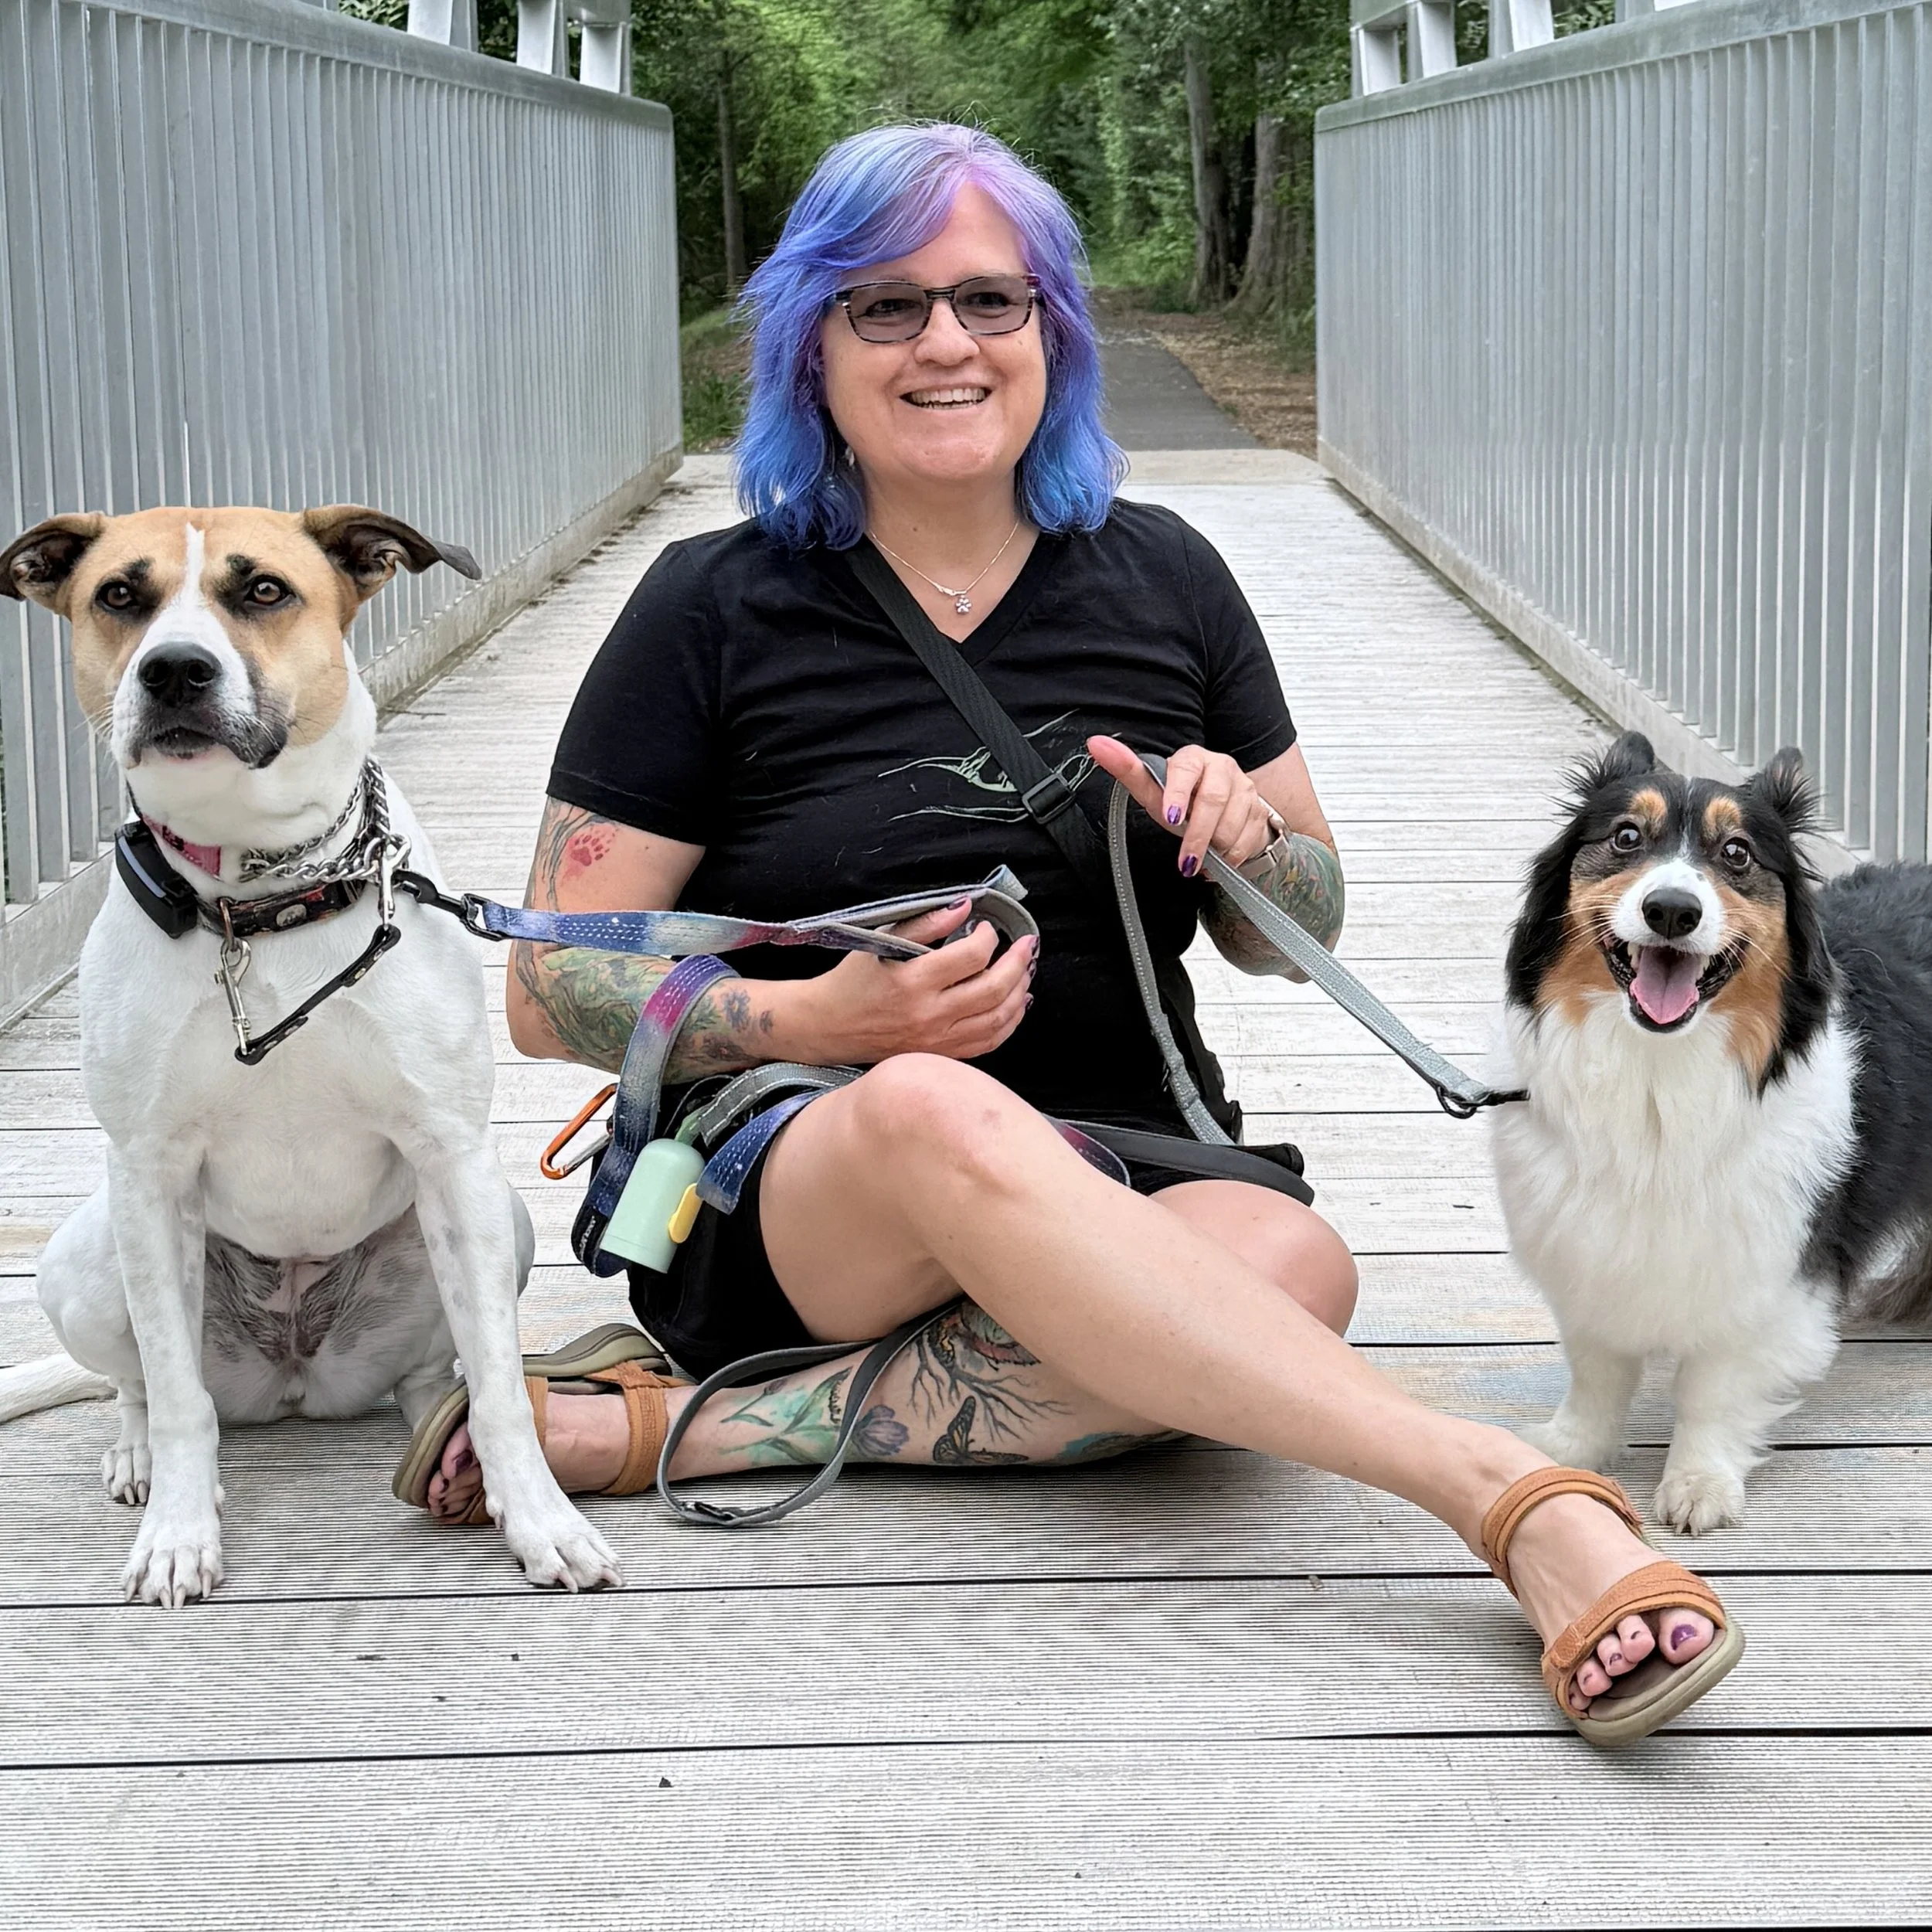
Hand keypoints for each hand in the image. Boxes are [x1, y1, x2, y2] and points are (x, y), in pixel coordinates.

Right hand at [774, 899, 1036, 1065]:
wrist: (828, 1026)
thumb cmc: (852, 981)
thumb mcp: (881, 940)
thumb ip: (925, 923)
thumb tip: (963, 906)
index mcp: (912, 981)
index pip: (971, 956)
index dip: (988, 937)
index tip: (986, 927)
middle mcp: (928, 1014)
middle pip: (993, 988)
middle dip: (1019, 962)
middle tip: (1027, 944)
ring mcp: (936, 1039)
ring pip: (997, 1018)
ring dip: (1020, 991)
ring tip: (1026, 971)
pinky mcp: (940, 1054)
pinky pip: (988, 1043)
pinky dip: (1009, 1022)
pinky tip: (1016, 1004)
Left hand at [1087, 735, 1275, 876]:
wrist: (1221, 819)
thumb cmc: (1182, 805)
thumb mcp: (1153, 793)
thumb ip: (1127, 770)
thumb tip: (1095, 743)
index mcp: (1193, 759)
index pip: (1186, 769)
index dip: (1178, 794)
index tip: (1171, 818)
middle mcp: (1222, 767)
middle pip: (1213, 800)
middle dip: (1198, 836)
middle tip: (1186, 861)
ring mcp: (1245, 788)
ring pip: (1232, 823)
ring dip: (1215, 847)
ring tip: (1203, 855)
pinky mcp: (1260, 810)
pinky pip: (1248, 839)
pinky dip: (1232, 856)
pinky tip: (1221, 856)